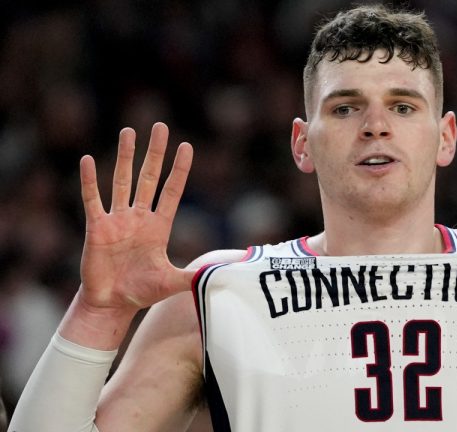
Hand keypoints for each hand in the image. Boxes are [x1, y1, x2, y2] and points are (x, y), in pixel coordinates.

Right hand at [78, 122, 193, 313]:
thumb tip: (223, 276)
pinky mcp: (96, 227)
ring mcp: (117, 220)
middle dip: (155, 152)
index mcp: (159, 226)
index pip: (172, 191)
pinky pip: (92, 199)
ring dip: (125, 157)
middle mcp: (139, 217)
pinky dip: (90, 181)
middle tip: (160, 126)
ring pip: (122, 181)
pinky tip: (88, 160)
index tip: (187, 146)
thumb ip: (194, 276)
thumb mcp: (172, 282)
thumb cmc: (141, 292)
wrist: (112, 304)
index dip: (179, 170)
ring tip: (128, 132)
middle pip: (149, 177)